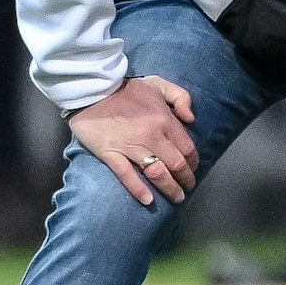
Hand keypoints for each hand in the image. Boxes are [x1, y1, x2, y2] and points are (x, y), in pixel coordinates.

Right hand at [68, 75, 198, 205]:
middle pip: (176, 164)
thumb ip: (181, 97)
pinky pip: (127, 175)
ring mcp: (130, 146)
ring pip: (156, 173)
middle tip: (188, 187)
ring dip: (169, 188)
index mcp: (163, 119)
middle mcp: (151, 135)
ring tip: (176, 197)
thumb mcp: (158, 83)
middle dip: (186, 179)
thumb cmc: (126, 88)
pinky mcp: (110, 154)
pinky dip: (139, 189)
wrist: (91, 90)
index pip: (187, 147)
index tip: (193, 169)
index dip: (194, 162)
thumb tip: (191, 119)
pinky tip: (148, 200)